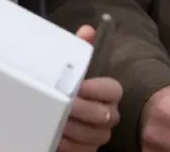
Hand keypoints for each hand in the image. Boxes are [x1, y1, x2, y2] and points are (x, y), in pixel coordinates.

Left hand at [56, 25, 122, 151]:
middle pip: (102, 115)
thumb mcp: (77, 67)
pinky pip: (81, 151)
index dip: (98, 89)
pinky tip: (56, 136)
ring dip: (72, 128)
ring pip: (92, 135)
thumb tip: (87, 29)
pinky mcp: (88, 151)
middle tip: (64, 104)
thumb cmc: (73, 88)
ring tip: (56, 119)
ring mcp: (100, 136)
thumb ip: (82, 48)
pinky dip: (67, 144)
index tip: (80, 86)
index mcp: (110, 94)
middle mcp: (110, 115)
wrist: (65, 115)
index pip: (113, 90)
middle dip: (81, 109)